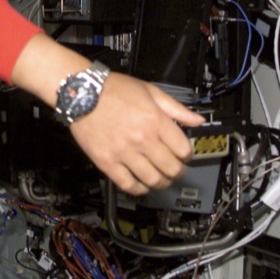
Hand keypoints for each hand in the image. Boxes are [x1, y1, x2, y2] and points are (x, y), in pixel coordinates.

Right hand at [9, 35, 204, 196]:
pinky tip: (141, 185)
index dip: (187, 155)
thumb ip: (176, 108)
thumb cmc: (113, 89)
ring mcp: (124, 152)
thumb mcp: (150, 91)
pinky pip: (128, 185)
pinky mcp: (107, 162)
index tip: (183, 154)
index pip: (183, 149)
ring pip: (153, 180)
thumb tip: (197, 120)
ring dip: (161, 183)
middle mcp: (142, 138)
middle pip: (171, 169)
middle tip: (174, 169)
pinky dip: (139, 189)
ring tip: (160, 179)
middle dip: (177, 171)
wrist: (81, 92)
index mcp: (155, 120)